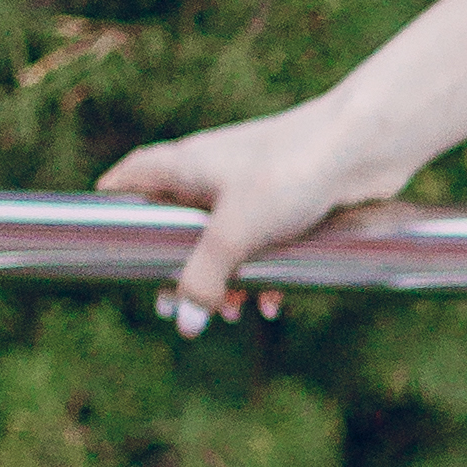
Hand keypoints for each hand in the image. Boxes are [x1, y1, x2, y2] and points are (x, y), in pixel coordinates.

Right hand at [95, 104, 408, 336]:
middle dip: (177, 268)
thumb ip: (201, 280)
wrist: (364, 145)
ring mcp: (251, 183)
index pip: (128, 180)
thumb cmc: (290, 172)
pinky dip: (263, 271)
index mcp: (184, 165)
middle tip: (170, 306)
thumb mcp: (233, 233)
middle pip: (175, 222)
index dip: (111, 210)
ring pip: (223, 239)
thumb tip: (183, 321)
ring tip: (233, 314)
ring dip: (224, 279)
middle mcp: (212, 170)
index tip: (102, 246)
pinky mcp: (289, 198)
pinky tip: (275, 303)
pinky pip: (263, 242)